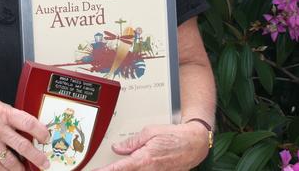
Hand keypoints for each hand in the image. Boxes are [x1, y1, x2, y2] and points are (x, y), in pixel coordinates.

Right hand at [0, 97, 50, 170]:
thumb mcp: (0, 106)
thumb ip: (15, 117)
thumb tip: (33, 129)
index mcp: (3, 113)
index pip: (27, 123)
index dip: (40, 132)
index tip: (46, 138)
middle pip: (21, 145)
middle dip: (36, 156)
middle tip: (44, 162)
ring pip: (10, 160)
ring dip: (22, 167)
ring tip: (30, 169)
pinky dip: (7, 170)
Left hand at [93, 122, 210, 170]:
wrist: (194, 144)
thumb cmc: (175, 136)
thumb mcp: (150, 131)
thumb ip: (132, 141)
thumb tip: (118, 147)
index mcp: (144, 158)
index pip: (120, 168)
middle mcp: (149, 170)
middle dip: (115, 170)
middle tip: (103, 167)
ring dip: (127, 168)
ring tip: (117, 165)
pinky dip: (137, 168)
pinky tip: (133, 165)